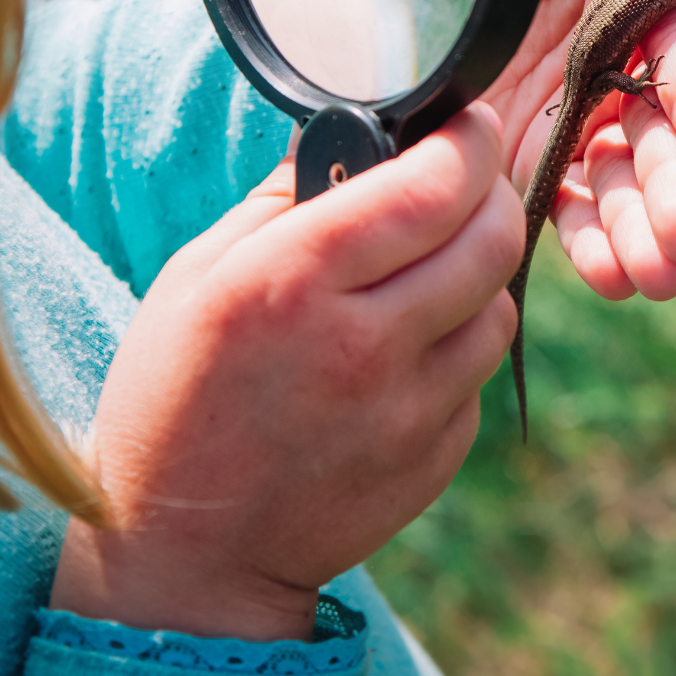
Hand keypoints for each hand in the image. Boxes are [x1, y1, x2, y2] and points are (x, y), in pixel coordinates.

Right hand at [50, 103, 521, 641]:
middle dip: (491, 192)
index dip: (466, 141)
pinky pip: (476, 376)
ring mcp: (407, 412)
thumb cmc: (175, 397)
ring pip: (500, 307)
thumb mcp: (195, 276)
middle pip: (491, 240)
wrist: (187, 551)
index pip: (430, 188)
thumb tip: (355, 139)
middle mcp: (362, 346)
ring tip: (426, 272)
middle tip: (465, 185)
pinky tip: (405, 350)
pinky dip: (456, 347)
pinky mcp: (434, 460)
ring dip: (477, 274)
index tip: (465, 124)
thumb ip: (281, 200)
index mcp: (292, 283)